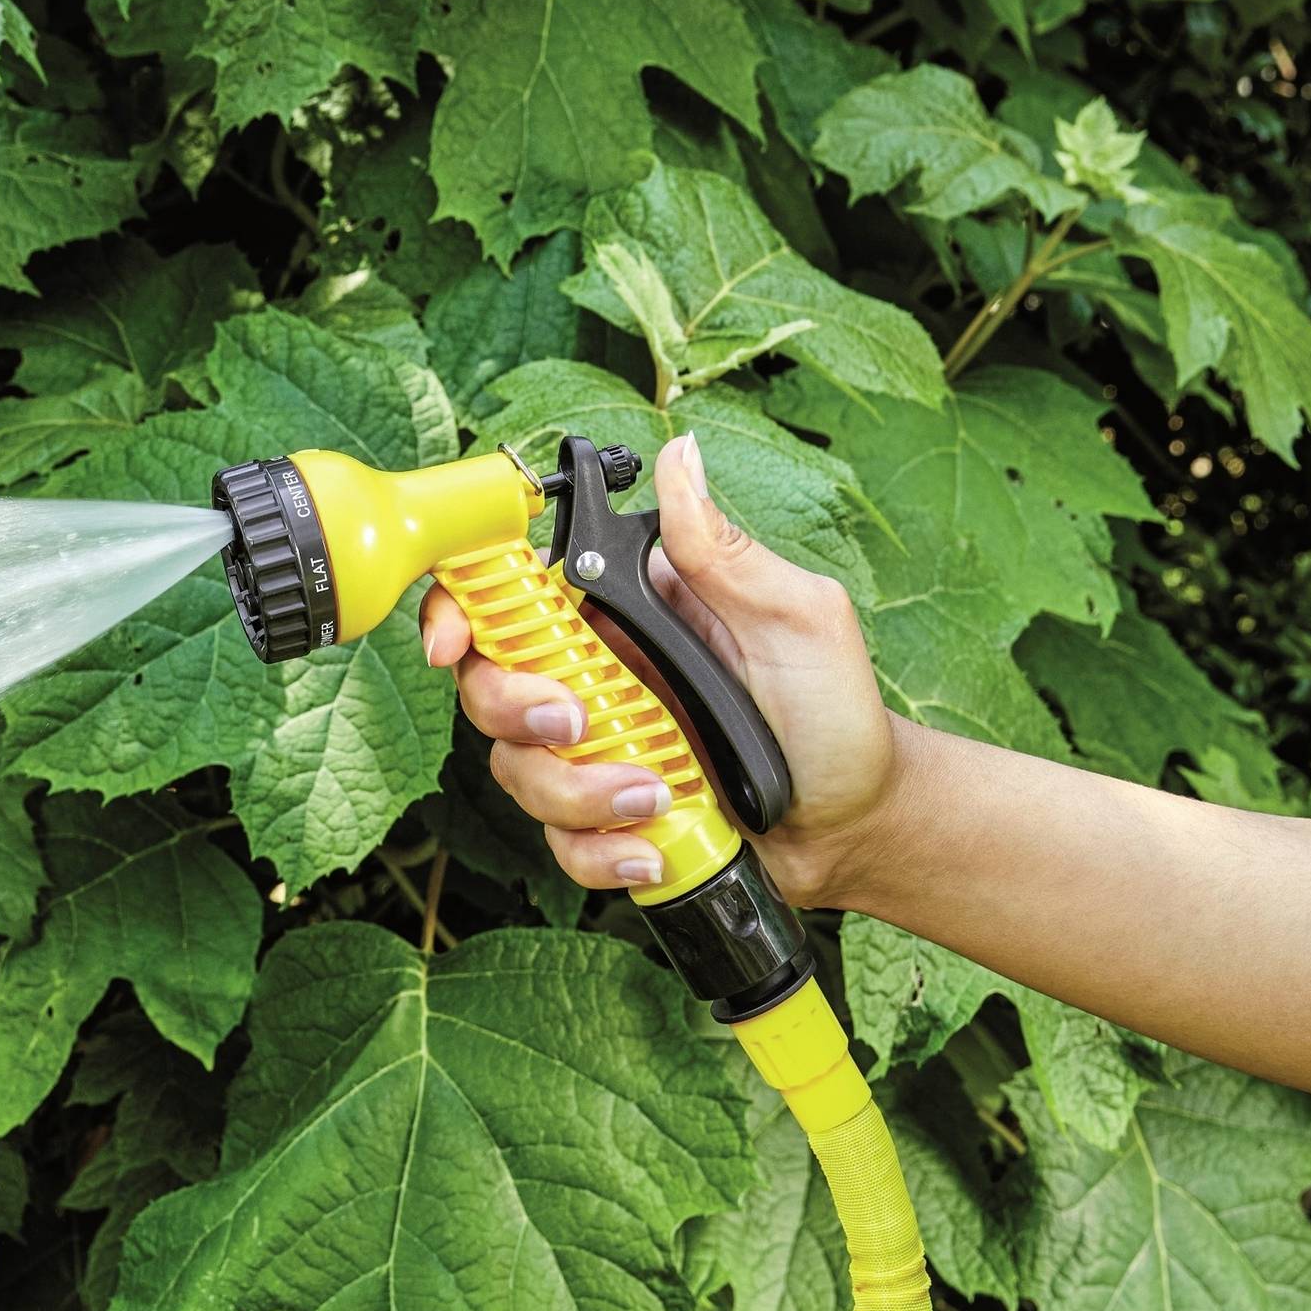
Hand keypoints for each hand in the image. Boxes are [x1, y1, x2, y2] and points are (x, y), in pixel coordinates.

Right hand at [419, 432, 900, 907]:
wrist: (855, 824)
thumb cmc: (834, 714)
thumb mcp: (795, 617)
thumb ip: (723, 550)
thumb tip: (679, 458)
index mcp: (627, 613)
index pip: (516, 593)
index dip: (463, 608)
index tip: (455, 640)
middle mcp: (597, 677)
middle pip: (490, 684)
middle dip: (518, 710)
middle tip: (580, 723)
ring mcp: (594, 751)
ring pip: (517, 770)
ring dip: (578, 791)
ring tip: (657, 796)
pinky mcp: (603, 819)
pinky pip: (557, 842)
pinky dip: (600, 852)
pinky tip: (653, 846)